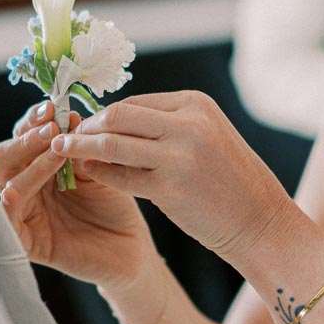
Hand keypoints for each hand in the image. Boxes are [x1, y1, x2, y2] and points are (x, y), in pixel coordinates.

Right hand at [0, 102, 156, 289]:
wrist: (131, 247)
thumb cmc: (114, 206)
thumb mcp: (99, 168)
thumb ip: (80, 147)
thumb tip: (68, 117)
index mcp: (40, 165)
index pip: (24, 136)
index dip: (33, 120)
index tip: (52, 108)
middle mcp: (27, 186)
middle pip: (6, 155)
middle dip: (26, 138)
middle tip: (52, 129)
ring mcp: (25, 213)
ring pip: (7, 181)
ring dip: (29, 162)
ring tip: (55, 150)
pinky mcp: (27, 241)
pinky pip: (7, 220)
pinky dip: (10, 202)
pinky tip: (16, 189)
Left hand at [51, 91, 299, 264]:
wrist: (262, 221)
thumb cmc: (231, 182)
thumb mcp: (206, 137)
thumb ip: (167, 126)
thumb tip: (116, 122)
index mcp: (195, 104)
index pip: (135, 102)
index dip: (104, 114)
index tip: (84, 126)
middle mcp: (188, 123)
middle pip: (119, 114)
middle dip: (87, 126)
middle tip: (64, 136)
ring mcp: (180, 155)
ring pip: (112, 143)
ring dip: (81, 147)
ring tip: (61, 151)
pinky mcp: (171, 188)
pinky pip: (121, 176)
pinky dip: (98, 174)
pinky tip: (85, 175)